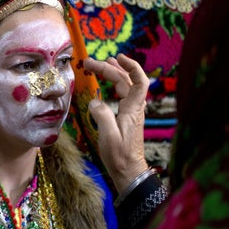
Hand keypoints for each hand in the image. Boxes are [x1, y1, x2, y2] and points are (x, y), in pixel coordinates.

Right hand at [83, 53, 149, 192]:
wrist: (129, 171)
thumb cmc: (120, 156)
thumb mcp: (108, 136)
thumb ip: (102, 115)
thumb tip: (94, 101)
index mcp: (132, 109)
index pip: (139, 82)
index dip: (131, 66)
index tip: (118, 57)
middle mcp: (134, 108)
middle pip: (125, 81)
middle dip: (108, 68)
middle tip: (88, 63)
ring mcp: (131, 112)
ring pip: (124, 86)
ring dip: (112, 74)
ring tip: (101, 64)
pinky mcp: (126, 117)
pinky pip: (121, 95)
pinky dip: (113, 85)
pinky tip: (106, 84)